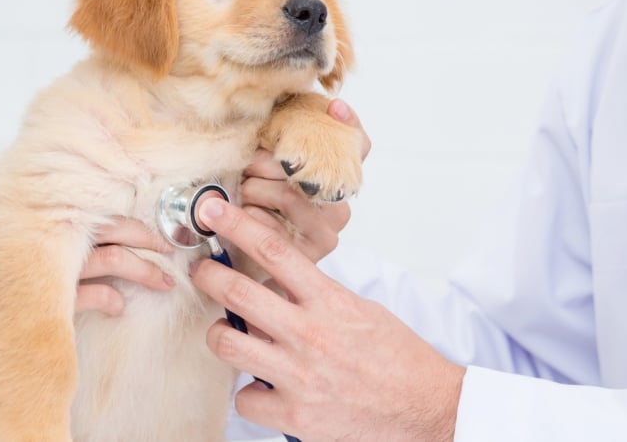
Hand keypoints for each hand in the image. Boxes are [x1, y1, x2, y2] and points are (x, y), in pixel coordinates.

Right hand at [0, 217, 173, 380]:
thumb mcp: (13, 270)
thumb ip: (52, 262)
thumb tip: (94, 268)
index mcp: (35, 229)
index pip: (92, 213)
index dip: (128, 221)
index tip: (156, 231)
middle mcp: (39, 241)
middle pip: (106, 230)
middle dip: (144, 239)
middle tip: (172, 252)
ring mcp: (38, 270)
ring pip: (102, 259)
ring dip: (137, 270)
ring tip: (162, 281)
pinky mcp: (35, 301)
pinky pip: (82, 296)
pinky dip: (106, 299)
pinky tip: (119, 306)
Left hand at [190, 198, 464, 441]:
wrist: (426, 408)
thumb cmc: (398, 358)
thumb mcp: (362, 310)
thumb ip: (318, 296)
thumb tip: (279, 282)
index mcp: (330, 302)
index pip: (276, 252)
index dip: (238, 226)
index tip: (214, 211)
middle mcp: (310, 335)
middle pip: (238, 293)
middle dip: (208, 275)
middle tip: (200, 270)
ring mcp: (299, 376)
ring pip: (228, 343)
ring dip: (219, 333)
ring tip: (225, 330)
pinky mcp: (295, 415)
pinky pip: (244, 398)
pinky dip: (249, 391)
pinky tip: (261, 386)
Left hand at [240, 99, 370, 262]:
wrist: (252, 267)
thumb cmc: (261, 211)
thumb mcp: (270, 171)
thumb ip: (282, 147)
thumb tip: (278, 114)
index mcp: (339, 181)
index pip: (358, 146)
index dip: (349, 124)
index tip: (335, 107)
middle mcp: (340, 206)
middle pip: (305, 167)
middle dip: (263, 163)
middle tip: (246, 169)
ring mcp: (326, 232)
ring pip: (286, 193)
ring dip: (252, 191)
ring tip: (243, 198)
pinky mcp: (307, 255)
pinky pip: (270, 225)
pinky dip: (247, 219)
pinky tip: (243, 223)